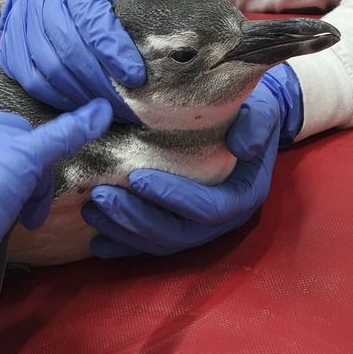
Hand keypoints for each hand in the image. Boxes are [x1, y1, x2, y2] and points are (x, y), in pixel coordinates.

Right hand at [0, 0, 144, 122]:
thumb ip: (127, 19)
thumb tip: (151, 55)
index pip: (93, 19)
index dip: (114, 51)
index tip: (136, 76)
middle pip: (71, 49)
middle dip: (102, 82)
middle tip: (127, 105)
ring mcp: (20, 24)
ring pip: (51, 68)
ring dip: (82, 95)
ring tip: (107, 110)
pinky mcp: (8, 48)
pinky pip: (33, 80)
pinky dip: (58, 98)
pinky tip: (79, 106)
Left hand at [84, 64, 302, 257]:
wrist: (247, 120)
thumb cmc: (250, 111)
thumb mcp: (261, 110)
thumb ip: (256, 124)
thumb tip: (243, 146)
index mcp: (242, 195)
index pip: (208, 208)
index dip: (173, 198)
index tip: (136, 178)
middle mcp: (220, 220)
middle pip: (176, 233)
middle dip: (136, 218)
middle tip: (100, 196)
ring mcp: (197, 226)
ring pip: (158, 242)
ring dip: (123, 230)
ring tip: (90, 210)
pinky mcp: (177, 225)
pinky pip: (148, 243)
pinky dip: (122, 243)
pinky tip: (95, 241)